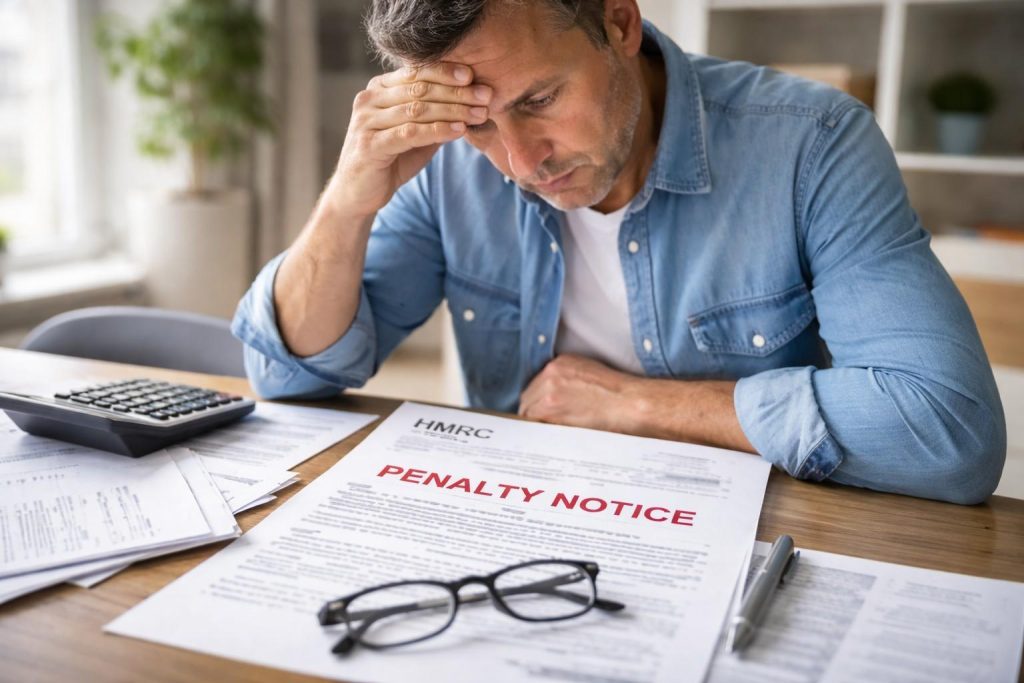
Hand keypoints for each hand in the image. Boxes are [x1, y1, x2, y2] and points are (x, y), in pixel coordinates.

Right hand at [326, 62, 491, 217]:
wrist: (358, 193)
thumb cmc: (390, 160)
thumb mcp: (415, 133)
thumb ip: (434, 115)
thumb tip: (470, 100)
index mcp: (378, 89)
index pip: (416, 71)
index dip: (446, 72)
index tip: (473, 76)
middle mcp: (368, 99)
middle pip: (419, 88)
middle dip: (456, 91)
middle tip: (485, 95)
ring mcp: (366, 121)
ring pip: (417, 109)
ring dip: (453, 110)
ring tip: (479, 113)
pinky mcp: (370, 145)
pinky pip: (410, 133)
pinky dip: (437, 130)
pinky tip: (459, 130)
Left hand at [519, 354, 756, 452]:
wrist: (633, 405)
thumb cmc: (620, 395)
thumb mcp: (590, 375)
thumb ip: (567, 382)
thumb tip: (554, 401)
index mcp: (560, 364)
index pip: (535, 386)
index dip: (537, 403)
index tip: (541, 414)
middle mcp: (550, 375)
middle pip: (527, 400)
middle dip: (533, 416)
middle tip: (542, 431)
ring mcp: (549, 393)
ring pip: (528, 414)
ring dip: (535, 427)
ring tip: (547, 439)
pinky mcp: (552, 410)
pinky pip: (536, 426)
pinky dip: (540, 434)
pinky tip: (550, 441)